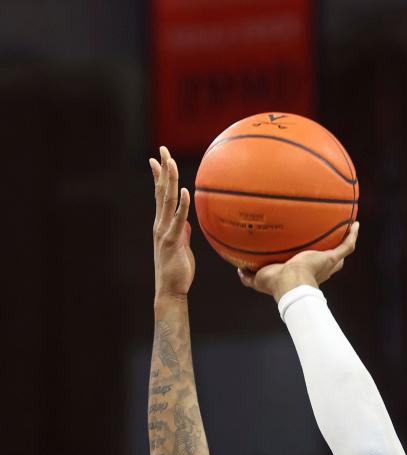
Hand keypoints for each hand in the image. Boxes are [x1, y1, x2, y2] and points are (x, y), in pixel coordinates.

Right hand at [151, 147, 194, 301]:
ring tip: (170, 161)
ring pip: (166, 201)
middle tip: (162, 150)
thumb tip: (187, 223)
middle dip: (162, 170)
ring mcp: (164, 231)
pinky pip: (178, 219)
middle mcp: (160, 224)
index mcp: (162, 224)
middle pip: (160, 192)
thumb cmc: (178, 272)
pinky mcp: (172, 241)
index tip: (157, 159)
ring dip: (169, 180)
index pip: (159, 195)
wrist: (171, 290)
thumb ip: (183, 233)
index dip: (158, 177)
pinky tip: (183, 191)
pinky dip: (181, 204)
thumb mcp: (183, 248)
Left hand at [237, 223, 358, 300]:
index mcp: (304, 275)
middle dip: (332, 255)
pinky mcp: (331, 257)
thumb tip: (239, 270)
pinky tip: (355, 223)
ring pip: (340, 253)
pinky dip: (352, 235)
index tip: (310, 256)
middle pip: (330, 264)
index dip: (312, 265)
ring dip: (345, 242)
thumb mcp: (259, 279)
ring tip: (348, 230)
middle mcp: (318, 270)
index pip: (310, 270)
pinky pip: (346, 245)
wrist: (290, 283)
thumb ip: (248, 276)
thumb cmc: (276, 284)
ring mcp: (327, 263)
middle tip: (331, 243)